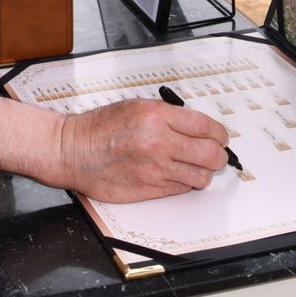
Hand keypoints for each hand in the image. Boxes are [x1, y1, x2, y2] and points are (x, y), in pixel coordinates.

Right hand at [56, 98, 228, 202]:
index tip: (221, 137)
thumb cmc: (101, 128)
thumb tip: (199, 128)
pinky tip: (177, 174)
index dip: (220, 134)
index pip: (208, 127)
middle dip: (219, 155)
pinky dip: (186, 183)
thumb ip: (169, 116)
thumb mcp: (137, 107)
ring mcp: (157, 169)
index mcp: (158, 116)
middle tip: (216, 154)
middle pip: (212, 154)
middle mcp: (160, 143)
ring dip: (203, 172)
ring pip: (202, 176)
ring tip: (196, 166)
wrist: (74, 151)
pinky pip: (183, 189)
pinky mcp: (151, 189)